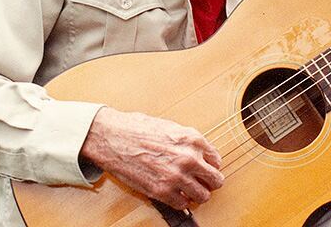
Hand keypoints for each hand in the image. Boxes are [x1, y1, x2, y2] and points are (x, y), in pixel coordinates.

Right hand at [79, 107, 223, 209]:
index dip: (209, 165)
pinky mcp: (162, 191)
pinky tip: (173, 192)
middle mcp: (189, 158)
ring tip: (187, 189)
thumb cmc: (137, 129)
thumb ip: (188, 141)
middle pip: (215, 180)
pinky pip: (183, 204)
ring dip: (196, 194)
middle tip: (200, 182)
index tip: (203, 168)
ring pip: (203, 196)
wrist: (113, 137)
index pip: (216, 160)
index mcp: (193, 139)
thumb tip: (201, 153)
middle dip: (209, 182)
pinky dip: (180, 201)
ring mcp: (177, 176)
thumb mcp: (170, 127)